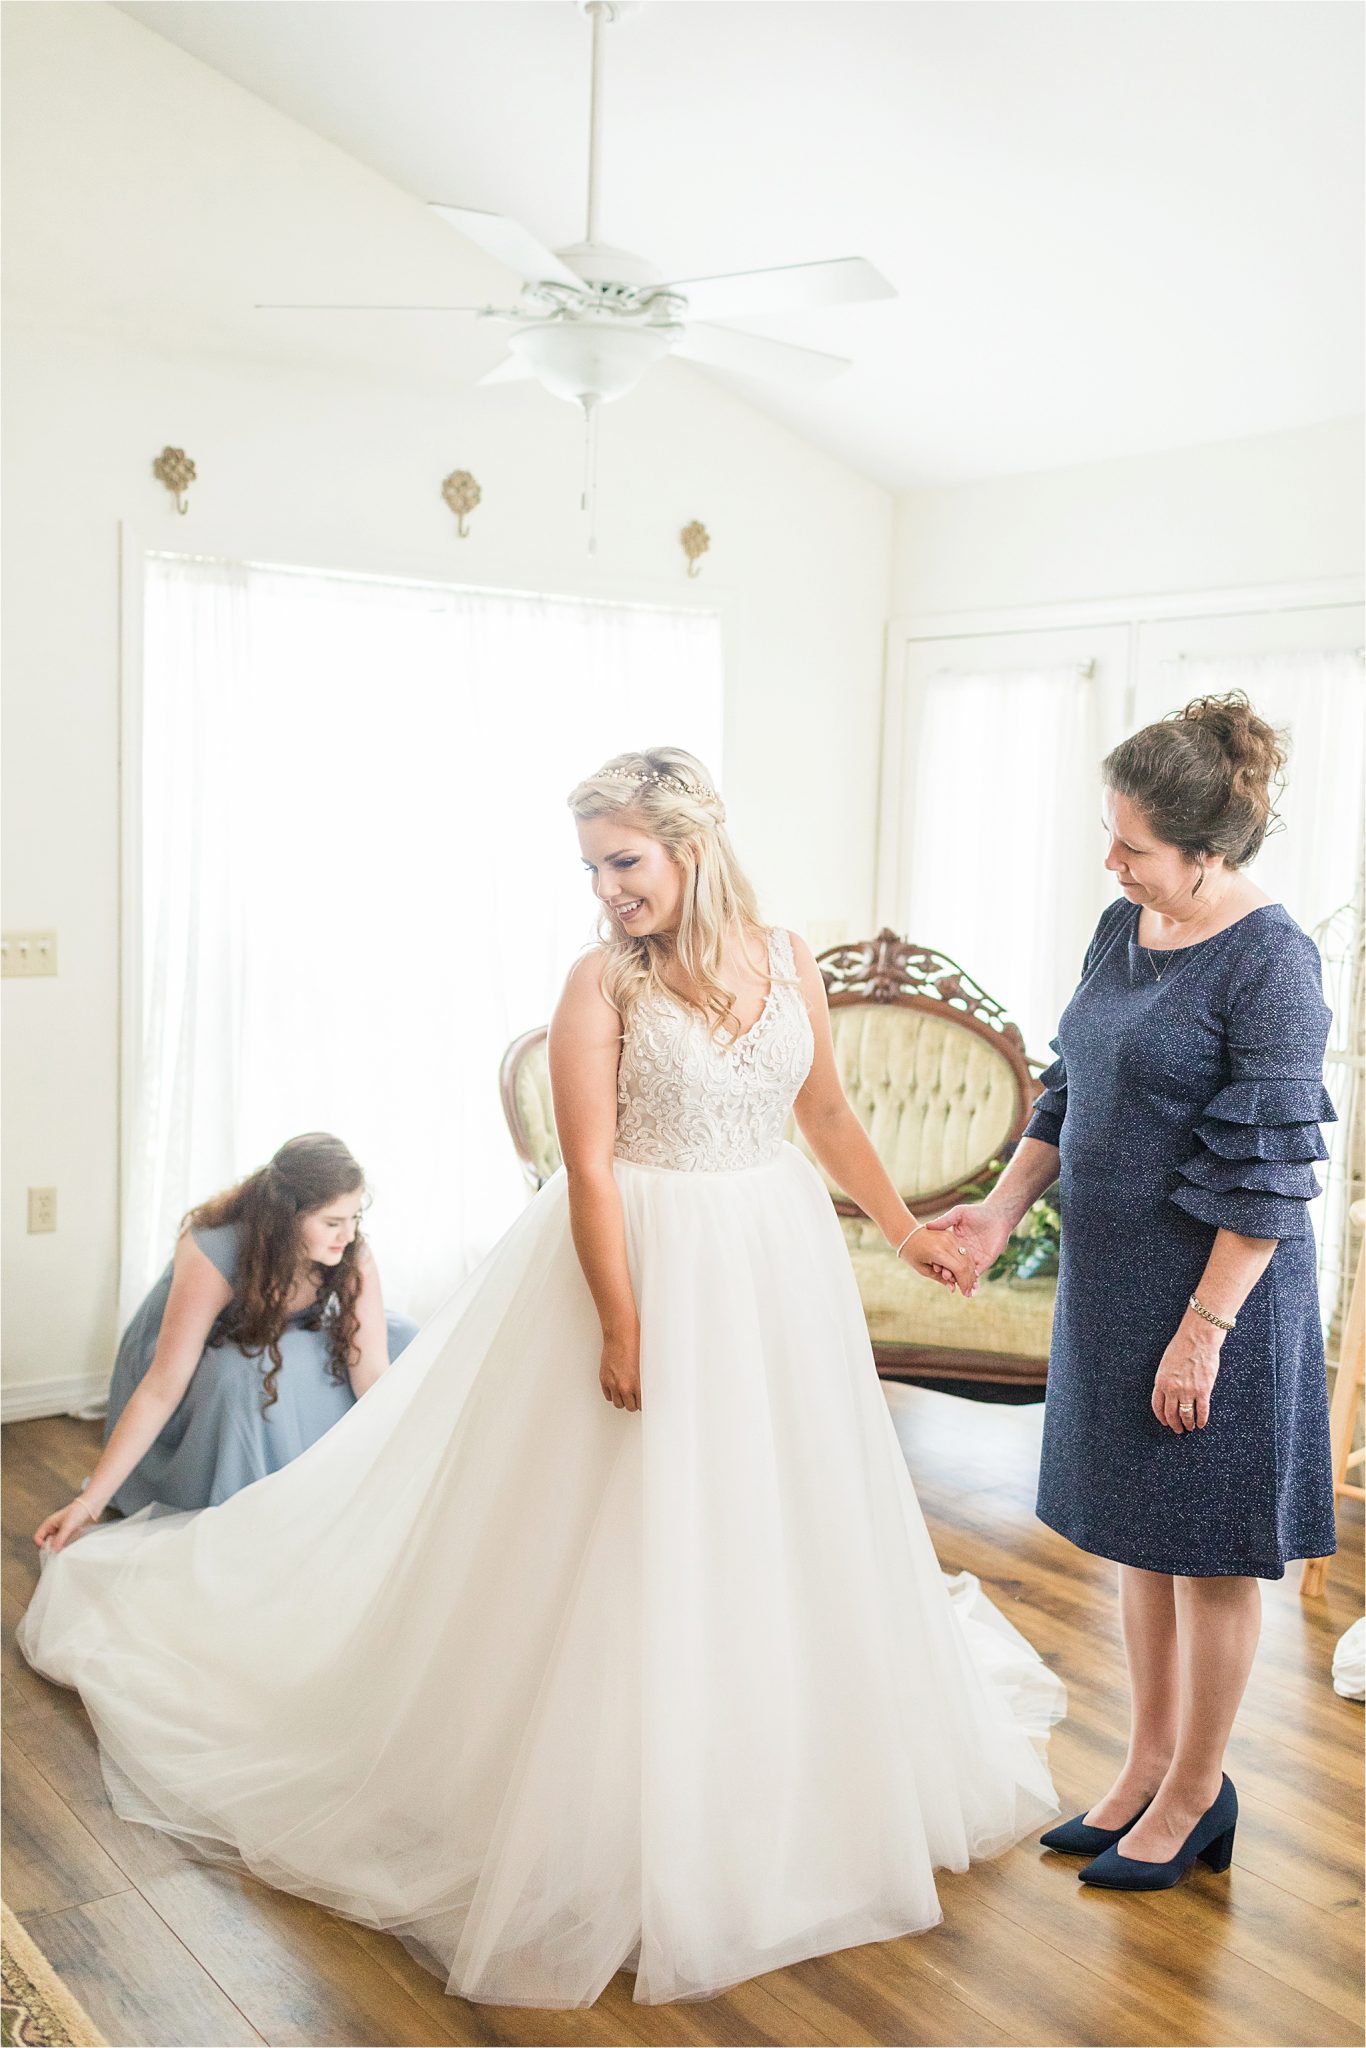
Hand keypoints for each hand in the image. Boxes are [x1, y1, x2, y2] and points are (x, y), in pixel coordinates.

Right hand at [34, 1497, 100, 1552]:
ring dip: (61, 1547)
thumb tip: (53, 1551)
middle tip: (61, 1549)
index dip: (41, 1543)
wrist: (91, 1507)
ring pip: (56, 1544)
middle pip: (46, 1542)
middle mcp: (53, 1528)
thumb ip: (60, 1538)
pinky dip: (67, 1546)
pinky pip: (64, 1544)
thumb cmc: (78, 1511)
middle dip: (52, 1547)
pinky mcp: (69, 1535)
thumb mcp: (68, 1525)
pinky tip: (73, 1544)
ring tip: (69, 1545)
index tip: (50, 1547)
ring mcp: (61, 1532)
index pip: (38, 1537)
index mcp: (49, 1524)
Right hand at [599, 1329, 640, 1411]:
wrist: (620, 1335)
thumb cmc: (634, 1345)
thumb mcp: (645, 1366)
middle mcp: (624, 1386)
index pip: (641, 1405)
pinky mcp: (604, 1379)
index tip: (643, 1401)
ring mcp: (612, 1383)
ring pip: (618, 1404)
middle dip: (633, 1403)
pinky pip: (608, 1396)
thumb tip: (647, 1388)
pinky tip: (617, 1389)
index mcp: (637, 1384)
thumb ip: (644, 1381)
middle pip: (630, 1407)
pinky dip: (612, 1394)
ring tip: (626, 1395)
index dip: (643, 1403)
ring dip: (622, 1400)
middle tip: (635, 1398)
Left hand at [899, 1227, 978, 1295]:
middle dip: (969, 1279)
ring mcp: (950, 1237)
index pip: (959, 1269)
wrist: (906, 1233)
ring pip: (967, 1256)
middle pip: (965, 1263)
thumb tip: (953, 1289)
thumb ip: (940, 1279)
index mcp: (938, 1251)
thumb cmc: (912, 1253)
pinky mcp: (952, 1235)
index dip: (964, 1283)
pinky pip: (964, 1250)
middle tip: (970, 1292)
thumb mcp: (923, 1269)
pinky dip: (968, 1262)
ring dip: (971, 1271)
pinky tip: (969, 1273)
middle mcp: (946, 1242)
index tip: (966, 1294)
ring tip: (971, 1284)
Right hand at [926, 1202, 1013, 1281]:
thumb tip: (927, 1225)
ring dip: (958, 1278)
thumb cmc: (977, 1212)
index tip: (934, 1265)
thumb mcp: (958, 1214)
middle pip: (952, 1265)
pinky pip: (977, 1273)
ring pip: (963, 1272)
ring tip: (954, 1282)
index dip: (939, 1261)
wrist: (998, 1215)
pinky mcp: (985, 1262)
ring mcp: (973, 1258)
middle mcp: (962, 1252)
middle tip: (944, 1276)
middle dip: (948, 1272)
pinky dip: (972, 1279)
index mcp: (954, 1242)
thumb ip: (944, 1220)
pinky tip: (968, 1282)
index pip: (944, 1254)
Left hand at [1151, 1312, 1222, 1432]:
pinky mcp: (1203, 1391)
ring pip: (1186, 1415)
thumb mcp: (1166, 1364)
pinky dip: (1201, 1420)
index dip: (1161, 1417)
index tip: (1165, 1422)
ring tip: (1190, 1428)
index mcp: (1161, 1381)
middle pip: (1171, 1414)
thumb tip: (1169, 1393)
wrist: (1198, 1339)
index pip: (1157, 1406)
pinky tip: (1201, 1424)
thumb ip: (1166, 1379)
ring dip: (1187, 1424)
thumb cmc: (1182, 1347)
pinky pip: (1202, 1411)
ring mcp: (1188, 1391)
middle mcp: (1173, 1389)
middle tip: (1178, 1430)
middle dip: (1174, 1424)